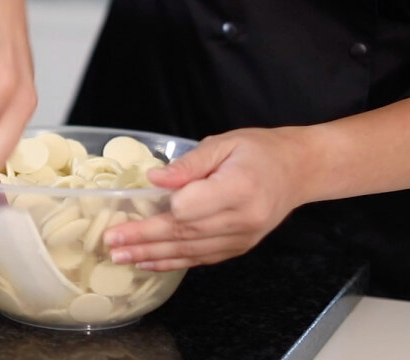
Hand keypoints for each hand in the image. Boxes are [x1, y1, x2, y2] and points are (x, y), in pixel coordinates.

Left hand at [103, 127, 319, 270]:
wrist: (298, 171)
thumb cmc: (259, 151)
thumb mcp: (224, 143)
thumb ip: (188, 164)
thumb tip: (154, 179)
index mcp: (240, 187)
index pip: (191, 206)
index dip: (161, 209)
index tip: (128, 209)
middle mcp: (243, 218)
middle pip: (185, 232)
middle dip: (143, 239)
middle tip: (111, 242)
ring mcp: (242, 238)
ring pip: (190, 250)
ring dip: (151, 255)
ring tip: (119, 256)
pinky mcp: (239, 247)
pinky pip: (201, 259)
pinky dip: (172, 262)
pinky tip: (147, 263)